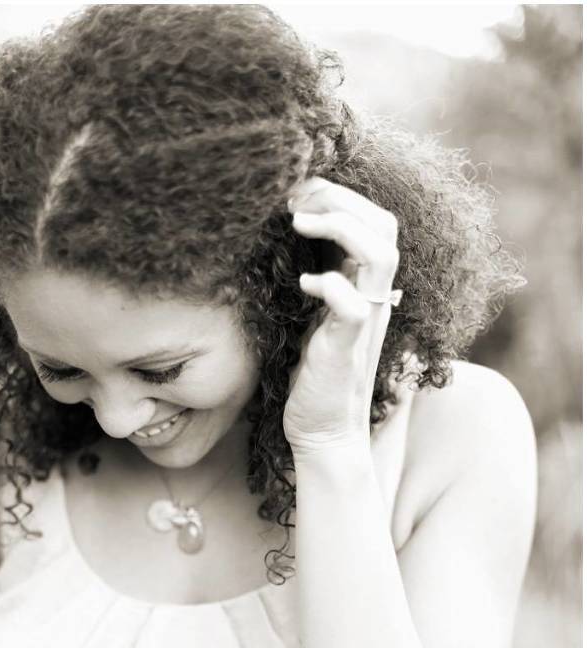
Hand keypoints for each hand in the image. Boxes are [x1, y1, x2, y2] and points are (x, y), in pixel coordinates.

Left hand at [283, 177, 399, 455]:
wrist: (323, 432)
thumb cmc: (312, 375)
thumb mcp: (311, 316)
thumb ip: (313, 279)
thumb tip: (284, 241)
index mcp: (364, 286)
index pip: (374, 220)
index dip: (339, 196)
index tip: (295, 194)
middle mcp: (372, 299)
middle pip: (384, 224)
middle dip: (339, 198)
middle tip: (294, 200)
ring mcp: (365, 322)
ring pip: (381, 255)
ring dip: (340, 227)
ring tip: (298, 223)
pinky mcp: (348, 349)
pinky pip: (354, 306)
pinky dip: (329, 286)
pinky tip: (302, 286)